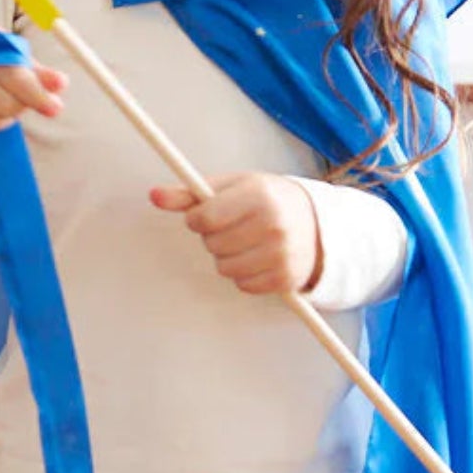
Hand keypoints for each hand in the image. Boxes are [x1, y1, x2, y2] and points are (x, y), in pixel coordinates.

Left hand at [150, 171, 322, 295]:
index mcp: (258, 195)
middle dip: (215, 237)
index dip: (197, 219)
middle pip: (212, 245)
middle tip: (234, 227)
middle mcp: (273, 225)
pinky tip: (258, 258)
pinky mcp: (284, 279)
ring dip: (227, 258)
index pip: (205, 217)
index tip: (204, 216)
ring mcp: (280, 254)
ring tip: (246, 242)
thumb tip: (154, 195)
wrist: (318, 225)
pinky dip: (244, 275)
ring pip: (224, 268)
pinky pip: (243, 285)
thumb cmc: (268, 201)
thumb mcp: (233, 187)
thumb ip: (191, 193)